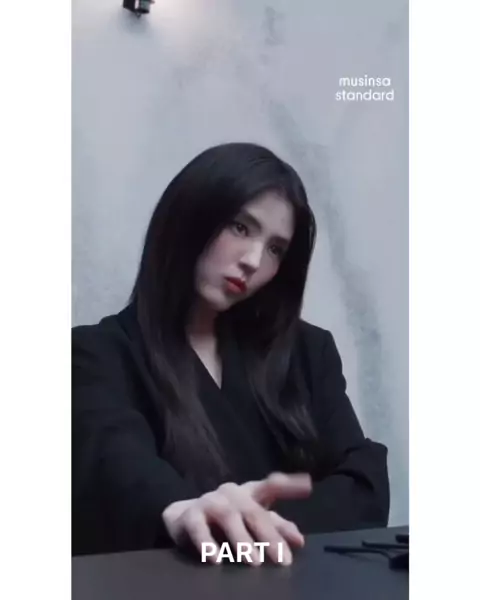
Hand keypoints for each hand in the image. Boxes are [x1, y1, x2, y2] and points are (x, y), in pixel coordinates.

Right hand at [162, 472, 311, 565]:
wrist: (184, 518)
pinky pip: (198, 527)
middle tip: (280, 559)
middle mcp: (231, 494)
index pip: (270, 486)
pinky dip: (207, 543)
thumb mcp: (252, 522)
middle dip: (268, 535)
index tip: (307, 485)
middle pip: (253, 510)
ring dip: (242, 539)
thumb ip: (276, 528)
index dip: (288, 485)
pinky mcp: (189, 515)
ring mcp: (210, 501)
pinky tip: (216, 559)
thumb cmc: (226, 520)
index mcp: (249, 493)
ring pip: (228, 516)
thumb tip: (299, 540)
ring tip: (254, 562)